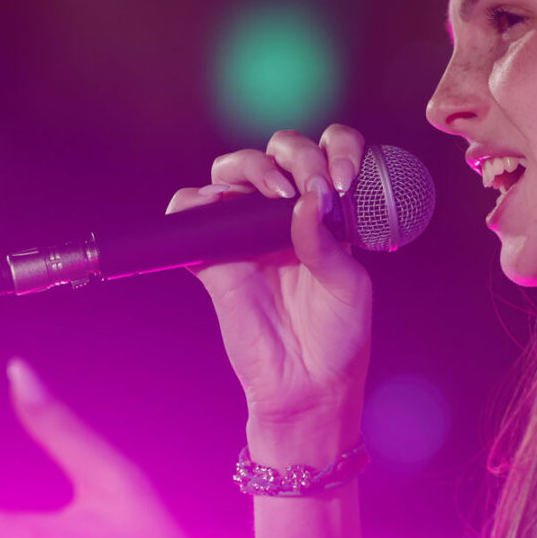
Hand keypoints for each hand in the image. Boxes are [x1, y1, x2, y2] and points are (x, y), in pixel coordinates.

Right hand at [166, 126, 371, 455]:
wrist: (307, 388)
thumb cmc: (337, 337)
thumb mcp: (347, 284)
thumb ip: (325, 240)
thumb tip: (307, 197)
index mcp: (327, 214)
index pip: (329, 153)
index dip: (337, 149)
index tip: (342, 181)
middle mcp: (285, 215)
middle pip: (278, 151)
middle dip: (294, 154)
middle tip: (308, 188)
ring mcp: (246, 233)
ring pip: (229, 172)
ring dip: (249, 168)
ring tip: (271, 194)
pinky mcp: (213, 257)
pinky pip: (189, 214)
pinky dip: (193, 202)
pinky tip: (218, 210)